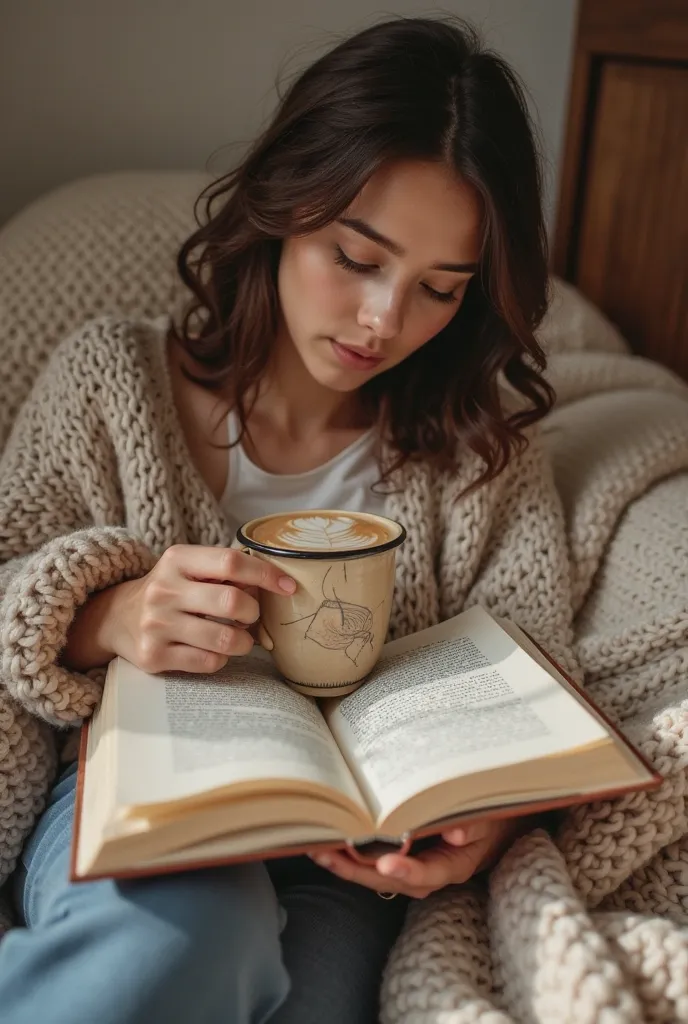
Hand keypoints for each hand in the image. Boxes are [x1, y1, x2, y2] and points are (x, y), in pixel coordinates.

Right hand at [64, 545, 294, 673]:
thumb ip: (226, 571)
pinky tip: (215, 651)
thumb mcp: (190, 568)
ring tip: (241, 638)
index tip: (289, 587)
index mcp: (177, 559)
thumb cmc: (170, 589)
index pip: (232, 562)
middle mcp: (164, 589)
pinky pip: (207, 662)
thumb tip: (273, 583)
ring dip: (244, 641)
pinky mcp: (154, 656)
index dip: (266, 574)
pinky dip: (221, 659)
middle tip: (252, 616)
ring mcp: (157, 624)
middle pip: (232, 601)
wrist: (116, 617)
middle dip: (254, 612)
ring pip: (224, 638)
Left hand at [310, 818, 517, 898]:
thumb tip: (456, 834)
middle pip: (390, 880)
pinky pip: (374, 864)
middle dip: (357, 870)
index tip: (386, 864)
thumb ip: (474, 826)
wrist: (493, 827)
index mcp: (452, 865)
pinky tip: (330, 845)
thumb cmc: (489, 818)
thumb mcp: (489, 818)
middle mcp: (429, 873)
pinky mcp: (403, 859)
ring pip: (377, 875)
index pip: (428, 873)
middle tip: (327, 855)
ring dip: (347, 865)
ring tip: (318, 850)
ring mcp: (414, 869)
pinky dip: (352, 856)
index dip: (407, 870)